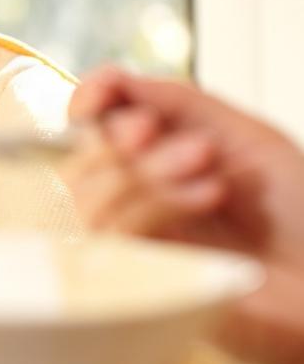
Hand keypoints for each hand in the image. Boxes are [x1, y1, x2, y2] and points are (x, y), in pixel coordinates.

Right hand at [62, 66, 303, 363]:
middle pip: (81, 165)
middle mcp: (138, 204)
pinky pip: (115, 237)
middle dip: (114, 136)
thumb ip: (180, 104)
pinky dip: (156, 203)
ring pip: (91, 202)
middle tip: (152, 129)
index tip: (99, 95)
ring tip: (204, 160)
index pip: (92, 130)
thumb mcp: (245, 138)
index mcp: (157, 163)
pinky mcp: (145, 283)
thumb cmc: (301, 214)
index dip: (86, 104)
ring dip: (146, 169)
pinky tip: (210, 193)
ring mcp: (139, 247)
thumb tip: (117, 80)